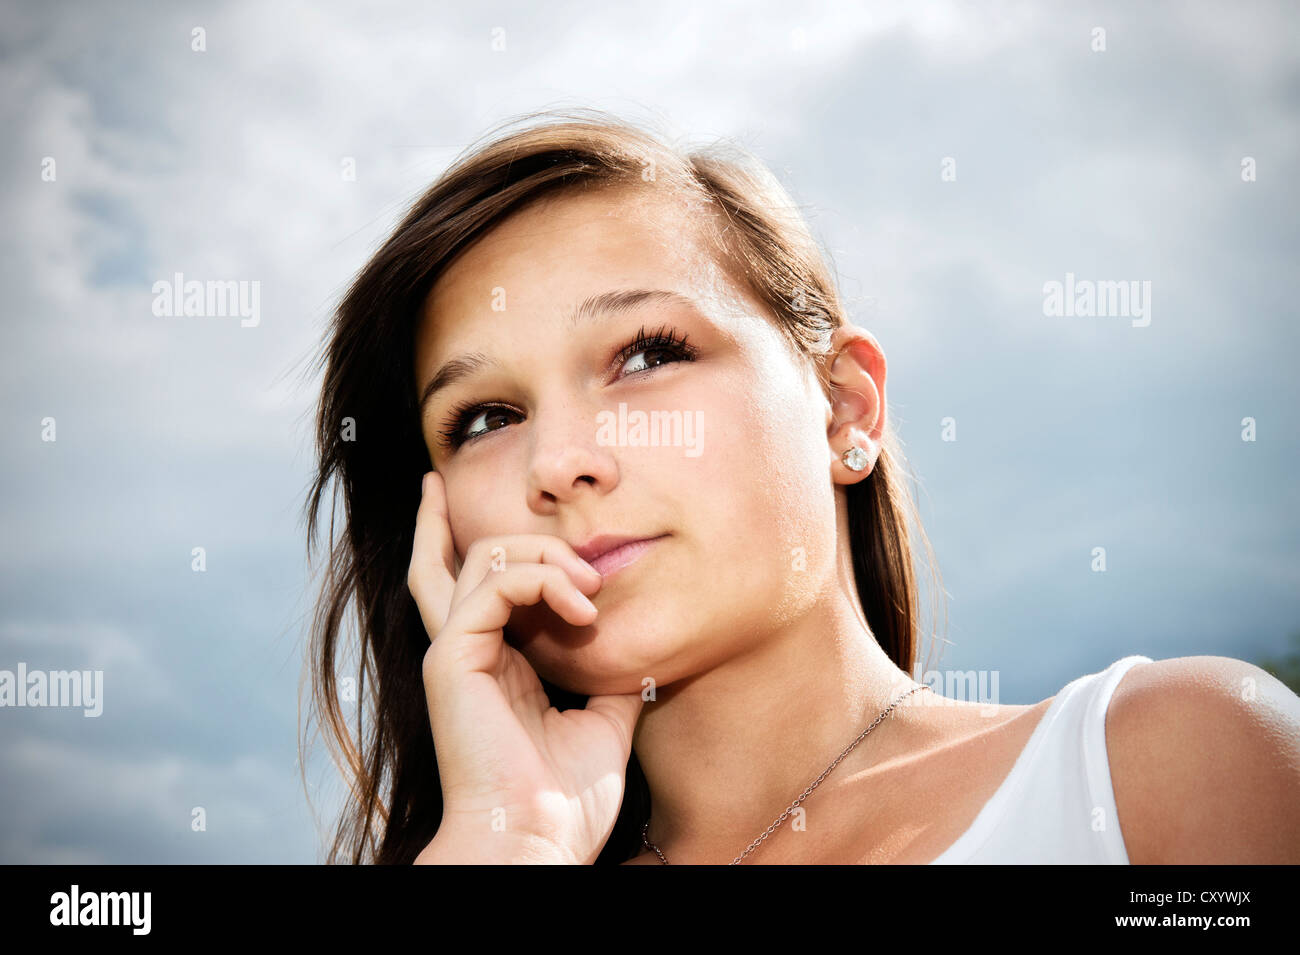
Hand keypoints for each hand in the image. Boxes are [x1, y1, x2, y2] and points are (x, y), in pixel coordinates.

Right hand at [407, 471, 644, 863]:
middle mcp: (465, 653)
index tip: (464, 505)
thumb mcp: (603, 721)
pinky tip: (581, 606)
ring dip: (544, 554)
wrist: (539, 839)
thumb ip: (609, 676)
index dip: (476, 545)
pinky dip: (541, 579)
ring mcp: (455, 653)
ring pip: (483, 558)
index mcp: (493, 666)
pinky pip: (492, 584)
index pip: (475, 589)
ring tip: (589, 588)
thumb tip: (635, 649)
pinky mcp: (452, 658)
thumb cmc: (566, 798)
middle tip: (489, 502)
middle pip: (445, 562)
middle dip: (446, 516)